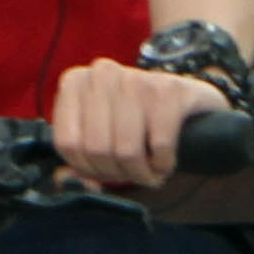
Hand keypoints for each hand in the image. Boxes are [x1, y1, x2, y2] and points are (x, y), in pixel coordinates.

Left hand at [50, 59, 232, 190]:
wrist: (187, 101)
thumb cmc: (137, 121)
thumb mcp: (101, 135)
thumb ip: (79, 160)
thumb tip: (65, 179)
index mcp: (75, 82)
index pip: (68, 143)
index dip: (88, 169)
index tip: (105, 173)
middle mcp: (103, 74)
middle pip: (97, 149)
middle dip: (117, 173)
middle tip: (133, 174)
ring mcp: (137, 78)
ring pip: (127, 151)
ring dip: (142, 173)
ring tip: (150, 171)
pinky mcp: (170, 89)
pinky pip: (160, 145)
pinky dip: (164, 164)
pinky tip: (165, 160)